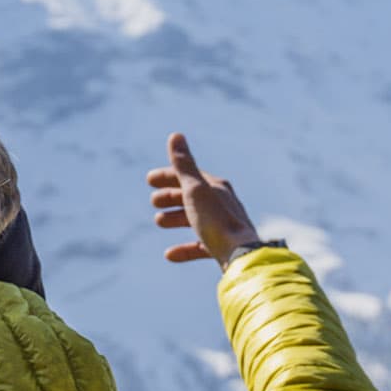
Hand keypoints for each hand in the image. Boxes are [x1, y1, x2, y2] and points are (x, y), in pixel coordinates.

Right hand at [145, 132, 262, 266]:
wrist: (241, 255)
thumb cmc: (216, 220)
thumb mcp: (195, 189)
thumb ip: (184, 165)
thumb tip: (176, 136)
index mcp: (216, 187)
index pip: (189, 176)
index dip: (168, 176)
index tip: (149, 180)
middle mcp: (222, 204)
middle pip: (192, 196)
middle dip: (171, 196)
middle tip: (154, 201)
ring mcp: (223, 227)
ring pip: (196, 219)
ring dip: (176, 218)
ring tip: (159, 221)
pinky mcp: (222, 248)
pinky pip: (200, 246)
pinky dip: (185, 248)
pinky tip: (169, 254)